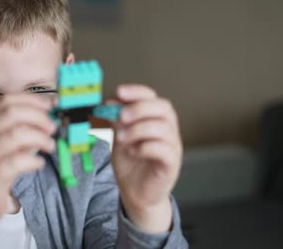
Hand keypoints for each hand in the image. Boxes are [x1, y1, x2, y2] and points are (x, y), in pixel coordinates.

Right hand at [0, 94, 56, 247]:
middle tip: (51, 127)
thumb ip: (22, 133)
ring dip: (39, 137)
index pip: (6, 101)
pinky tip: (39, 164)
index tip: (49, 106)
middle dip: (37, 116)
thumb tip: (47, 121)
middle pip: (11, 113)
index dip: (30, 100)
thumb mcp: (5, 147)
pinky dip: (33, 160)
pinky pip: (15, 162)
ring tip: (50, 146)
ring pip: (14, 135)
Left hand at [111, 84, 182, 232]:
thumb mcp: (119, 136)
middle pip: (162, 108)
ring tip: (121, 138)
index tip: (118, 92)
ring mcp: (173, 145)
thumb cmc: (130, 161)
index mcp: (154, 117)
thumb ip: (116, 120)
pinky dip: (145, 147)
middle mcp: (168, 128)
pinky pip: (164, 149)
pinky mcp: (172, 163)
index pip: (151, 96)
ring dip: (138, 129)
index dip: (136, 92)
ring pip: (163, 127)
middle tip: (120, 117)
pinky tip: (133, 151)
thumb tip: (109, 102)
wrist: (135, 191)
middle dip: (139, 109)